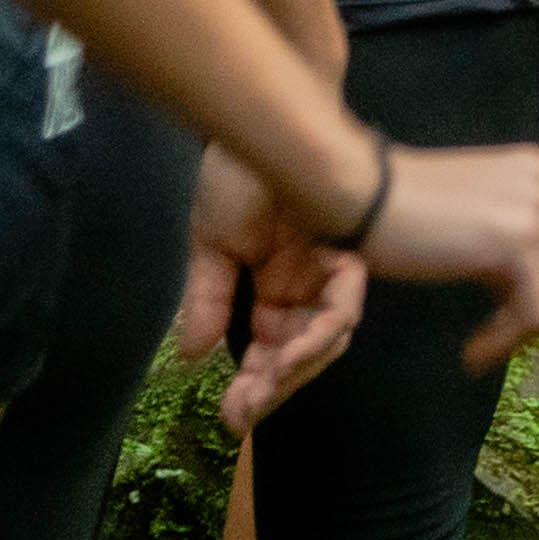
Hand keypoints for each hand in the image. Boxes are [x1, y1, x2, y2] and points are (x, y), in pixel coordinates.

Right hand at [174, 154, 368, 428]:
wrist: (260, 121)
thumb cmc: (236, 175)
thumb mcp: (210, 243)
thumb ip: (207, 299)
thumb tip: (190, 357)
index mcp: (273, 290)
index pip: (268, 351)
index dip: (253, 388)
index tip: (231, 419)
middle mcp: (306, 289)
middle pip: (302, 355)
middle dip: (275, 389)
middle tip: (245, 412)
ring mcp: (328, 273)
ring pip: (327, 341)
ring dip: (295, 369)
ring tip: (263, 386)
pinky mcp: (348, 256)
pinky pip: (342, 308)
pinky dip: (317, 335)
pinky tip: (286, 353)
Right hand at [359, 138, 538, 368]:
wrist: (362, 194)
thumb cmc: (403, 211)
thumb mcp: (480, 215)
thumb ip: (518, 237)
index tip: (516, 314)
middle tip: (514, 337)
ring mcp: (536, 209)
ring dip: (526, 334)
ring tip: (484, 349)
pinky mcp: (517, 240)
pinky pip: (535, 313)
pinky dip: (506, 342)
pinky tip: (473, 352)